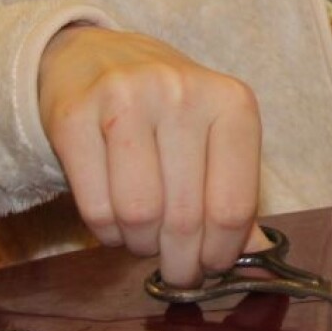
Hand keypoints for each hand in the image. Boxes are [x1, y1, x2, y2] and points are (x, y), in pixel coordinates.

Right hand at [37, 26, 261, 285]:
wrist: (94, 59)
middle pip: (184, 217)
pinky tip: (115, 221)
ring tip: (144, 238)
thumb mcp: (214, 138)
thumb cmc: (166, 110)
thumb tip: (257, 262)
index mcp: (231, 102)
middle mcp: (181, 93)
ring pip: (138, 215)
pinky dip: (107, 232)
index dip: (221, 252)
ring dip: (141, 245)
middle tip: (176, 270)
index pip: (233, 205)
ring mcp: (125, 99)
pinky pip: (95, 207)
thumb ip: (236, 196)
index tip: (211, 267)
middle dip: (180, 261)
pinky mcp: (74, 116)